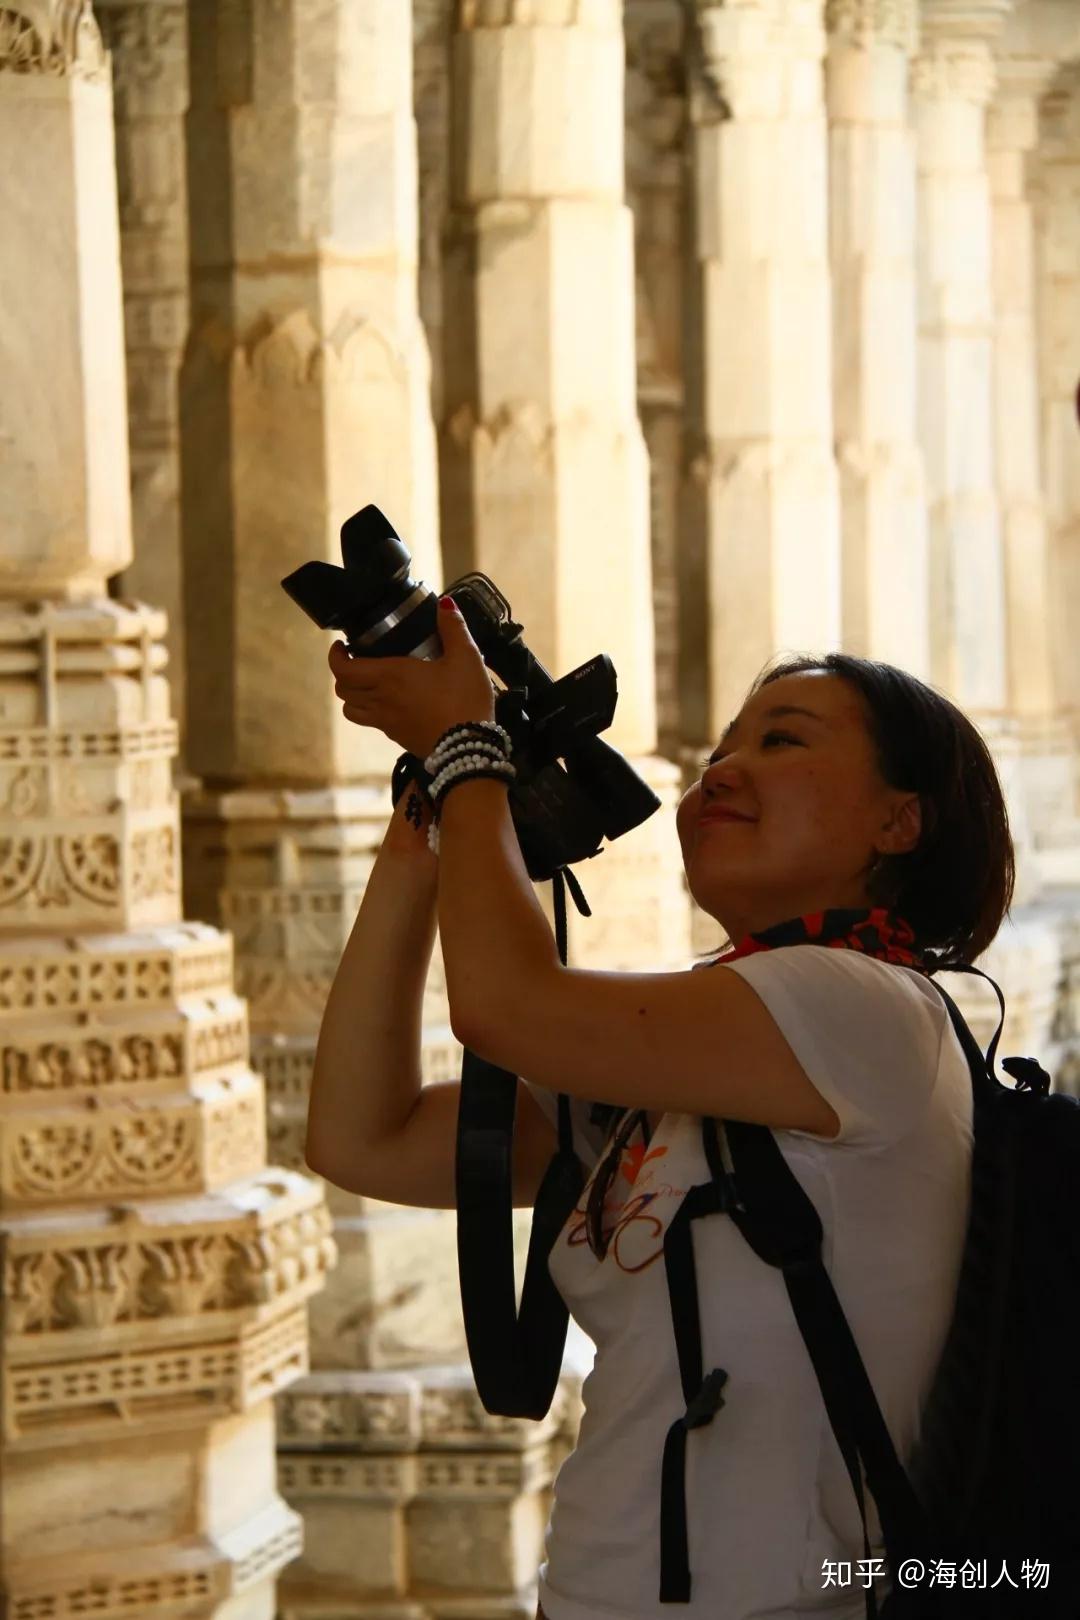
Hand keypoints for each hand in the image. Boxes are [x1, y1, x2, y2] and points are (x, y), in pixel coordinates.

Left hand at [329, 598, 496, 760]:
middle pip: (343, 690)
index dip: (334, 657)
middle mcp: (381, 700)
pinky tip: (391, 704)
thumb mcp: (466, 658)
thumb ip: (454, 628)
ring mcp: (387, 723)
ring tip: (367, 684)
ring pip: (351, 710)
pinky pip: (372, 724)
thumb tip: (445, 604)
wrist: (469, 750)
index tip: (341, 647)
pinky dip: (371, 712)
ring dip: (352, 695)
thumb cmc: (465, 700)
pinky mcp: (398, 739)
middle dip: (343, 673)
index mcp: (390, 676)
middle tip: (356, 661)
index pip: (342, 669)